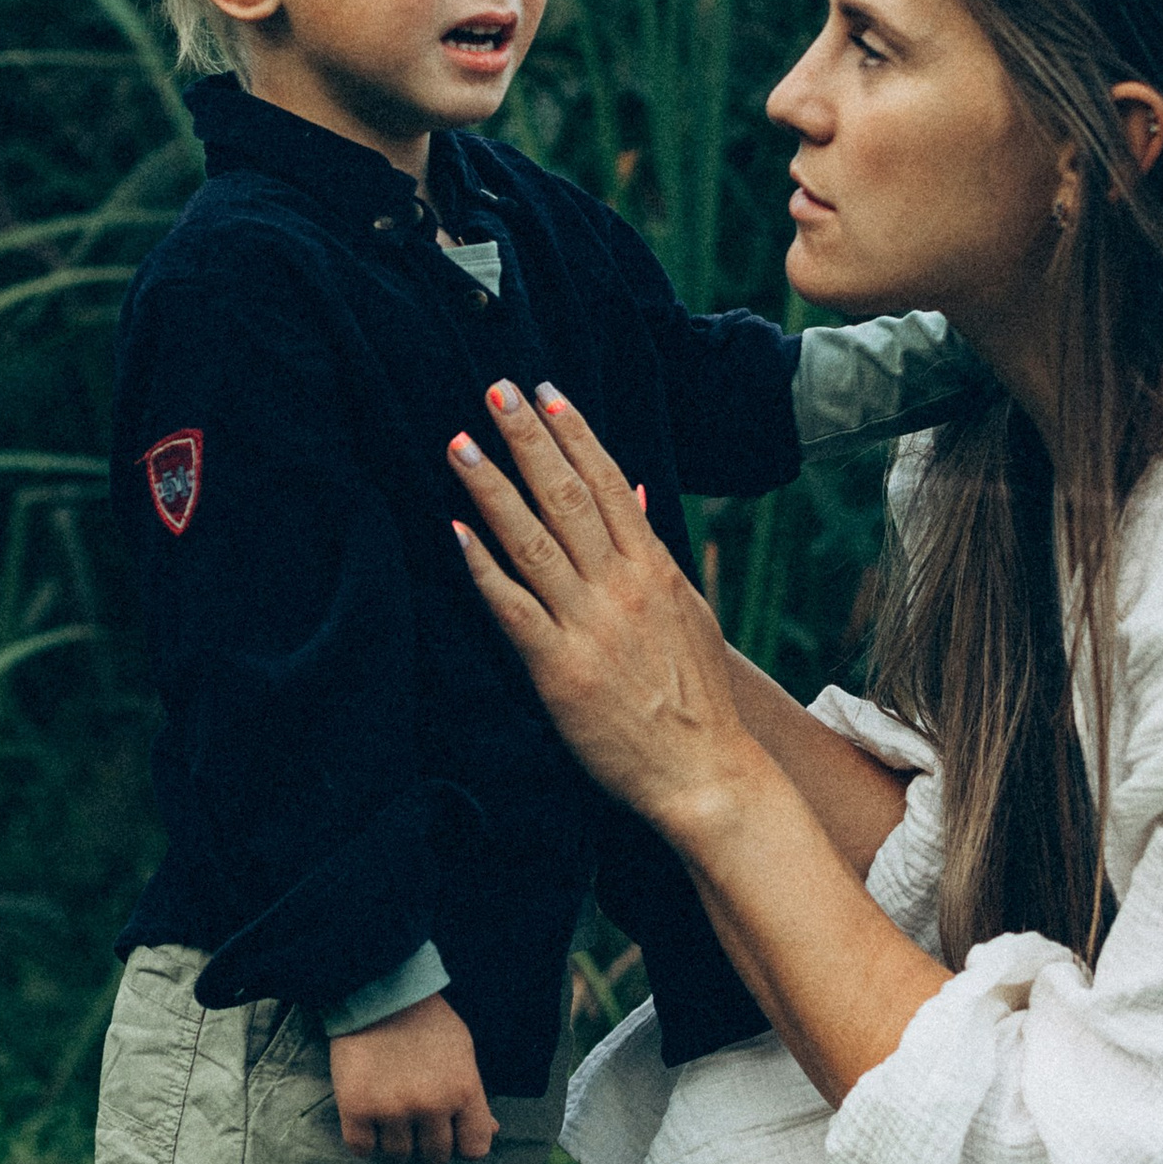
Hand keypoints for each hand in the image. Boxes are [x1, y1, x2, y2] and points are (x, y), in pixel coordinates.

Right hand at [330, 991, 496, 1163]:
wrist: (379, 992)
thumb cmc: (427, 1021)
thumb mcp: (463, 1053)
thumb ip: (476, 1097)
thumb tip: (491, 1131)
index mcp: (463, 1092)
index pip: (475, 1149)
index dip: (463, 1143)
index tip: (452, 1131)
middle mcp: (431, 1107)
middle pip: (436, 1157)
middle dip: (429, 1143)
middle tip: (418, 1122)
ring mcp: (392, 1111)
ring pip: (399, 1157)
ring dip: (396, 1142)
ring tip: (392, 1117)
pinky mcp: (356, 1110)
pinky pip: (362, 1149)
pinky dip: (365, 1140)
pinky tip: (368, 1119)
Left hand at [447, 379, 760, 840]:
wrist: (707, 773)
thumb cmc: (696, 698)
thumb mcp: (690, 612)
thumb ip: (655, 552)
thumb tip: (633, 493)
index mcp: (655, 569)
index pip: (608, 482)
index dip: (574, 434)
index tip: (545, 391)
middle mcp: (621, 587)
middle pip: (567, 497)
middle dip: (527, 439)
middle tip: (493, 390)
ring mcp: (589, 626)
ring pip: (533, 541)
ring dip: (492, 487)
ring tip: (460, 444)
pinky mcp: (558, 671)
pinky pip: (513, 609)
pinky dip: (483, 568)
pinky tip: (455, 531)